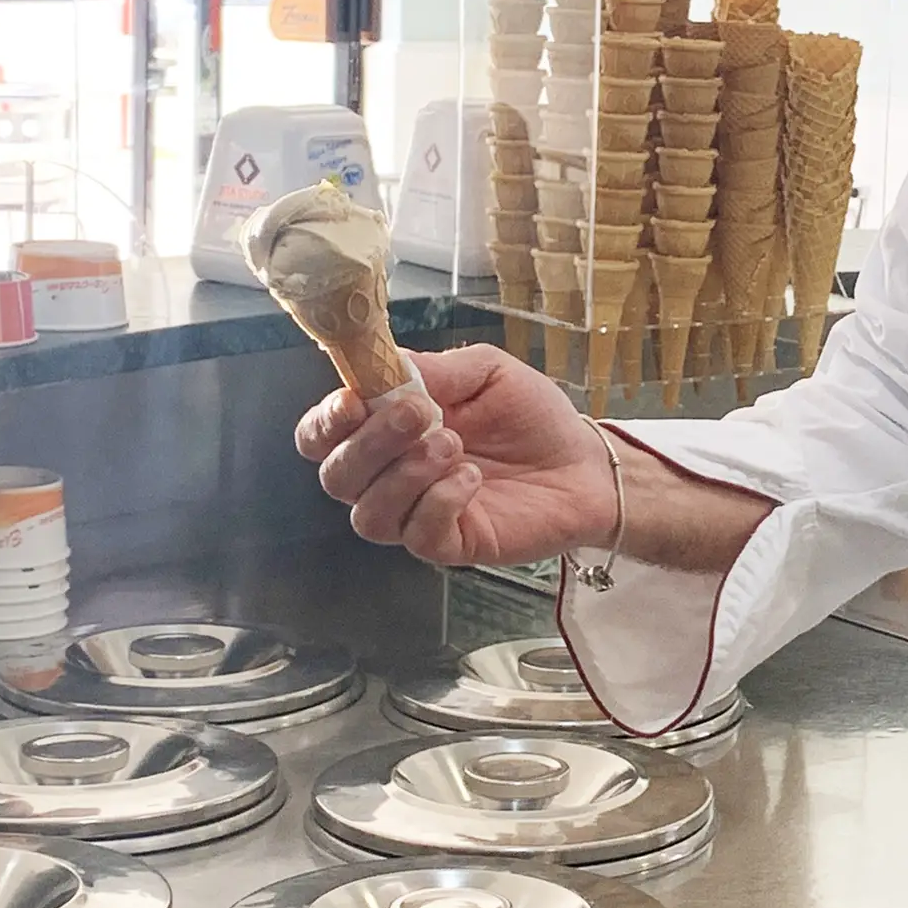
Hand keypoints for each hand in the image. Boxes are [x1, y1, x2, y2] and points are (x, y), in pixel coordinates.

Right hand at [295, 344, 613, 567]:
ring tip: (454, 446)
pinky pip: (417, 535)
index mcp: (387, 430)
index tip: (353, 402)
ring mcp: (417, 514)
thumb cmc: (531, 417)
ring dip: (405, 475)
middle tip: (420, 415)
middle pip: (336, 477)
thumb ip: (435, 369)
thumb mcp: (486, 372)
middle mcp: (391, 476)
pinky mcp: (449, 544)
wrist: (585, 463)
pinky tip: (471, 479)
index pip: (322, 437)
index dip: (324, 423)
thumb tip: (386, 363)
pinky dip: (438, 502)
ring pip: (368, 515)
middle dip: (370, 443)